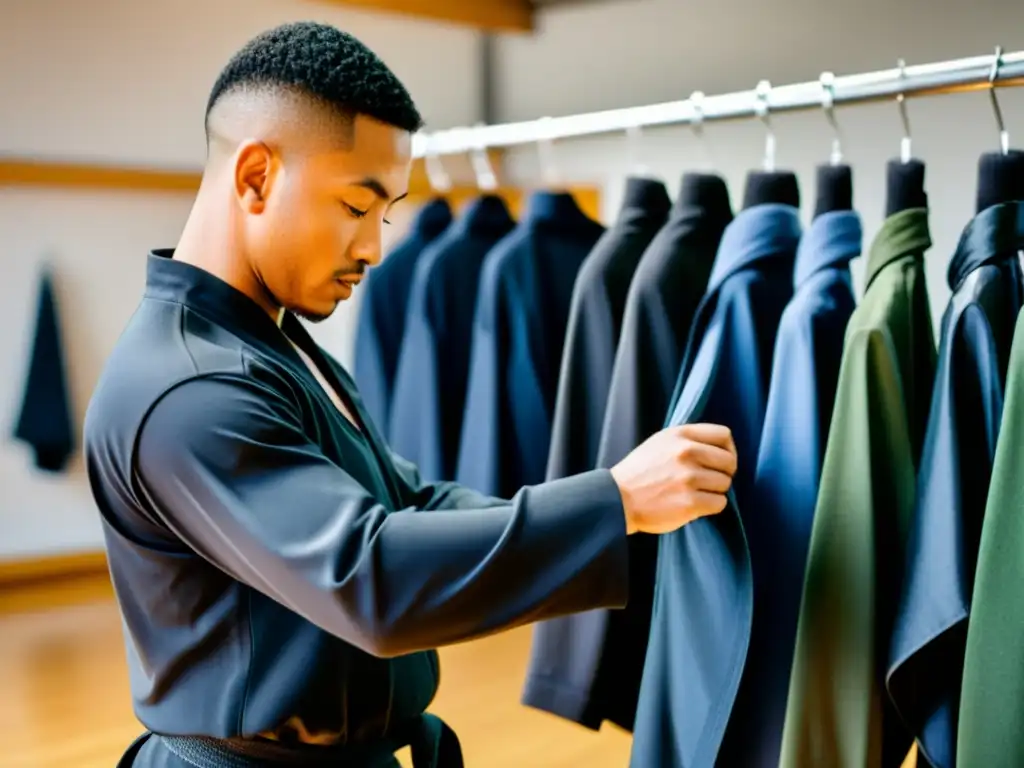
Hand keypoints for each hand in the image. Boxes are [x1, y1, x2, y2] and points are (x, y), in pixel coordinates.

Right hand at [610, 424, 737, 534]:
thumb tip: (721, 449)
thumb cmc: (639, 472)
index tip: (721, 461)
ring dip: (714, 491)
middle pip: (729, 462)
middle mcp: (686, 453)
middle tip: (708, 482)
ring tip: (695, 493)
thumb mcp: (660, 443)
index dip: (728, 450)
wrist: (617, 499)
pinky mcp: (689, 503)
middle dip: (723, 473)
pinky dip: (710, 506)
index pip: (724, 435)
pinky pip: (719, 503)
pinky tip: (694, 505)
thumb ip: (688, 440)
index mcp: (680, 435)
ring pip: (725, 484)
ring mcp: (688, 478)